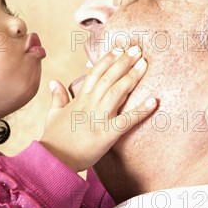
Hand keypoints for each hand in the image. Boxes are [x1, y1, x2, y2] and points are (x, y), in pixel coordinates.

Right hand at [39, 46, 156, 171]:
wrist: (53, 159)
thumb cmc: (53, 139)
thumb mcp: (53, 114)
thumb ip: (57, 97)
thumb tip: (54, 82)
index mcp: (79, 100)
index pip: (95, 74)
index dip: (107, 60)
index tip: (118, 48)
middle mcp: (90, 104)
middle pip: (109, 78)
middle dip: (123, 62)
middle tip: (136, 49)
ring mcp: (99, 118)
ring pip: (118, 92)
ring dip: (132, 76)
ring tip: (144, 63)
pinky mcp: (107, 134)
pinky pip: (127, 120)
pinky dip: (141, 110)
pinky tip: (154, 100)